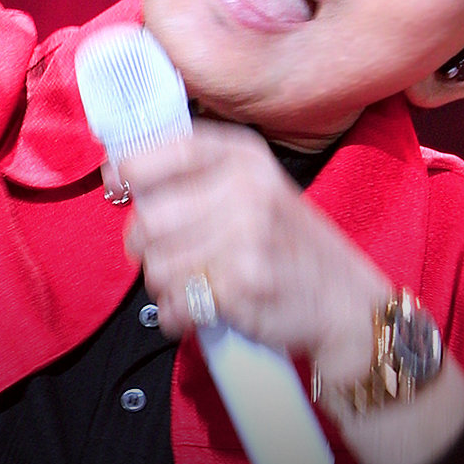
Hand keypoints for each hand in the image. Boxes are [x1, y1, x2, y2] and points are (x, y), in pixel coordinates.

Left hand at [115, 119, 387, 386]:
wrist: (347, 302)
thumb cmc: (288, 244)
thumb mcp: (256, 187)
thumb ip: (196, 174)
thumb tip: (117, 171)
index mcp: (245, 158)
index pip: (162, 151)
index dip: (127, 170)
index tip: (118, 186)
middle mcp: (247, 192)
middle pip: (148, 218)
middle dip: (142, 244)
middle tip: (161, 252)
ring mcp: (247, 239)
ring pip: (156, 265)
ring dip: (162, 282)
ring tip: (189, 282)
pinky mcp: (243, 286)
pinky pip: (175, 302)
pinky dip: (175, 313)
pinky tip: (194, 309)